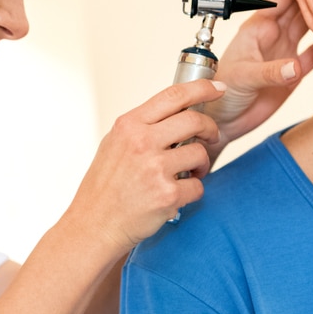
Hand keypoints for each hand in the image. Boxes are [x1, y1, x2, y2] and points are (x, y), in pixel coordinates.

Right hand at [64, 78, 224, 255]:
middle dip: (210, 128)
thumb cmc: (104, 188)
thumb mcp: (114, 145)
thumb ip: (142, 127)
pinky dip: (192, 190)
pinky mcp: (168, 194)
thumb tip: (176, 114)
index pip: (173, 96)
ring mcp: (155, 168)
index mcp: (129, 126)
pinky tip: (176, 195)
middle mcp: (141, 143)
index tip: (218, 88)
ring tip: (188, 173)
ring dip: (201, 164)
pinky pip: (198, 186)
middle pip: (195, 120)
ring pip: (200, 153)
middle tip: (211, 136)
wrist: (94, 225)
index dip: (202, 88)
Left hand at [203, 0, 312, 159]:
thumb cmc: (221, 92)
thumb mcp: (243, 77)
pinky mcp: (294, 72)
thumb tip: (295, 66)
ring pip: (311, 26)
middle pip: (300, 6)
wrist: (223, 121)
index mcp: (257, 27)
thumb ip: (270, 71)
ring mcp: (285, 51)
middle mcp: (274, 34)